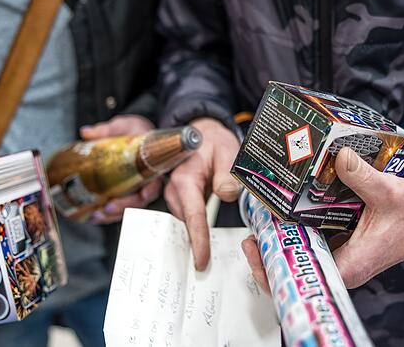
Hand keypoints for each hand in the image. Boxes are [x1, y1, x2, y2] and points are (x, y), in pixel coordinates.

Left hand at [80, 114, 161, 223]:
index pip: (156, 181)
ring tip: (97, 215)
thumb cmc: (136, 131)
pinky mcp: (125, 193)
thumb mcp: (124, 126)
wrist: (136, 134)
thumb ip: (107, 130)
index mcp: (151, 164)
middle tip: (109, 207)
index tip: (144, 195)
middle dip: (124, 206)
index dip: (150, 190)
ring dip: (113, 215)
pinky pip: (120, 208)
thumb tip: (86, 132)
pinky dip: (108, 215)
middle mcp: (146, 181)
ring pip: (128, 208)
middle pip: (140, 200)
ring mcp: (136, 189)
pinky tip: (94, 216)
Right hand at [164, 117, 241, 269]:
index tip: (201, 262)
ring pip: (186, 224)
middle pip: (187, 225)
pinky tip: (205, 242)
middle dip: (196, 246)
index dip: (198, 241)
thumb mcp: (226, 151)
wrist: (201, 133)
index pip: (193, 216)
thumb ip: (227, 173)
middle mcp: (175, 191)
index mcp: (185, 180)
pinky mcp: (180, 201)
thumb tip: (228, 195)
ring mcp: (175, 197)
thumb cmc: (213, 142)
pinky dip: (196, 230)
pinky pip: (188, 219)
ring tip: (208, 259)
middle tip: (208, 270)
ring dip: (197, 238)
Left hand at [241, 147, 403, 289]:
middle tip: (252, 232)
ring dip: (281, 240)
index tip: (257, 249)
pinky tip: (284, 213)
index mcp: (351, 265)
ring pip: (302, 254)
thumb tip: (341, 157)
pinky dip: (297, 229)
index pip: (305, 277)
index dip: (276, 268)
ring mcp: (340, 254)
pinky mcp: (340, 243)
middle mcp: (342, 265)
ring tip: (261, 221)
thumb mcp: (390, 191)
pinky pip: (311, 241)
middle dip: (270, 252)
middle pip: (297, 268)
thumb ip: (364, 176)